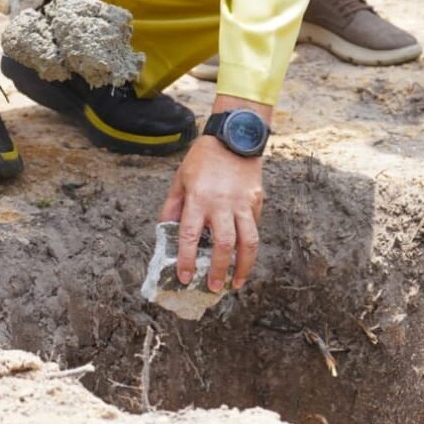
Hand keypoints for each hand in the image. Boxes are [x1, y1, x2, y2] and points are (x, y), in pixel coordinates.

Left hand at [160, 133, 264, 292]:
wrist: (234, 136)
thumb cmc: (203, 158)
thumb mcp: (180, 179)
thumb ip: (173, 206)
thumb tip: (166, 232)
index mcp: (198, 199)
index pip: (190, 237)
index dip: (186, 260)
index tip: (184, 278)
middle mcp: (222, 204)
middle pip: (223, 246)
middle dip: (218, 271)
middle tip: (213, 288)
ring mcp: (242, 203)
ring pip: (248, 242)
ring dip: (243, 267)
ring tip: (237, 283)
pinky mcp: (257, 201)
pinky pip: (254, 227)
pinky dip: (250, 245)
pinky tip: (244, 256)